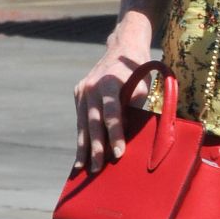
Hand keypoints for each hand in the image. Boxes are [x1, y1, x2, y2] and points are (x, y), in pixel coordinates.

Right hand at [73, 48, 150, 173]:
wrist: (122, 48)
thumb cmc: (138, 73)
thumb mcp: (141, 90)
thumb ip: (133, 112)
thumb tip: (128, 142)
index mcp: (109, 83)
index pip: (112, 114)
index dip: (115, 135)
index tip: (118, 154)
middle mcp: (91, 86)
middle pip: (93, 122)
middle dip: (95, 148)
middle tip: (97, 170)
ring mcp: (82, 90)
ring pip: (83, 124)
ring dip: (83, 148)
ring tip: (82, 169)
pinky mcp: (78, 94)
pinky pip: (81, 120)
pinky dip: (81, 138)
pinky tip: (80, 156)